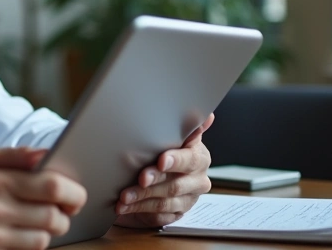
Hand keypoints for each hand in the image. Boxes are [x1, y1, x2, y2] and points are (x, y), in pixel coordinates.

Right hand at [0, 147, 87, 249]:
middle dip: (66, 215)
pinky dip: (33, 243)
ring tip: (42, 222)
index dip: (74, 192)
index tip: (76, 195)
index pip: (52, 186)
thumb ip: (17, 155)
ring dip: (50, 232)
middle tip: (64, 211)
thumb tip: (47, 155)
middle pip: (53, 216)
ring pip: (44, 237)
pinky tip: (25, 234)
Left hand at [113, 113, 213, 227]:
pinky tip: (125, 207)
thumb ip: (188, 127)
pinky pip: (159, 216)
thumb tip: (207, 116)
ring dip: (142, 199)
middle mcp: (197, 180)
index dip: (175, 161)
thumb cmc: (165, 150)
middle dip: (154, 182)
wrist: (159, 174)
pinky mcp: (176, 215)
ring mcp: (188, 199)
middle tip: (139, 179)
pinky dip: (139, 211)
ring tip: (124, 197)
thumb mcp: (173, 136)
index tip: (161, 160)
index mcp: (199, 158)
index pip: (189, 160)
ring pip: (165, 202)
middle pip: (175, 184)